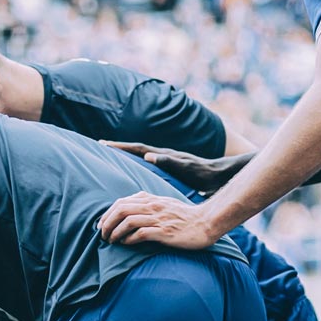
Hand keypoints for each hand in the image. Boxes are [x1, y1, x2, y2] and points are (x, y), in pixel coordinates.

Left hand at [97, 192, 224, 249]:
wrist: (206, 222)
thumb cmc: (185, 216)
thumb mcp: (164, 204)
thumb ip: (148, 204)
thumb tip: (129, 212)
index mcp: (151, 199)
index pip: (121, 202)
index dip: (107, 214)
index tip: (101, 225)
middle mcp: (153, 206)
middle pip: (121, 210)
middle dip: (107, 223)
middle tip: (103, 235)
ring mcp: (159, 219)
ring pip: (128, 221)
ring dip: (115, 232)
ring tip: (111, 241)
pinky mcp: (165, 232)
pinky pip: (141, 233)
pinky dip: (129, 239)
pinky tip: (126, 243)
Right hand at [104, 140, 240, 191]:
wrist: (219, 175)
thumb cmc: (203, 174)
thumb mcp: (185, 168)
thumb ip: (167, 162)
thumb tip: (148, 155)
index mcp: (164, 155)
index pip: (137, 148)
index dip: (121, 146)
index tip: (104, 144)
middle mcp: (164, 155)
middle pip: (137, 148)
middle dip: (119, 147)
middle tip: (101, 145)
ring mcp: (167, 160)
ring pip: (142, 155)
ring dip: (127, 154)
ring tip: (112, 155)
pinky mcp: (171, 167)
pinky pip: (149, 163)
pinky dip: (138, 163)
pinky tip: (134, 169)